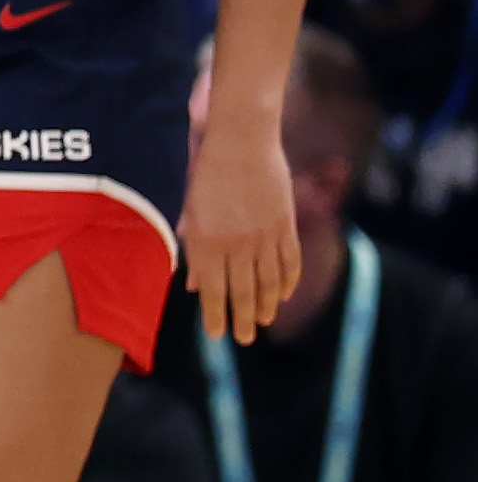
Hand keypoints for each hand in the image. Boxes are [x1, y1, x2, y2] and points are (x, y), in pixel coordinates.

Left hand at [184, 119, 300, 346]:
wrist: (242, 142)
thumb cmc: (207, 175)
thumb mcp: (190, 211)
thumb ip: (192, 248)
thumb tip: (192, 285)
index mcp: (205, 240)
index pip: (212, 289)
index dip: (215, 314)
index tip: (217, 334)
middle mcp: (235, 243)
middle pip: (242, 291)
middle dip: (243, 319)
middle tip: (245, 338)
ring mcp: (264, 235)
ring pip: (268, 281)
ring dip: (267, 305)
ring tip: (264, 322)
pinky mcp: (285, 225)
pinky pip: (290, 261)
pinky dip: (288, 281)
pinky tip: (284, 295)